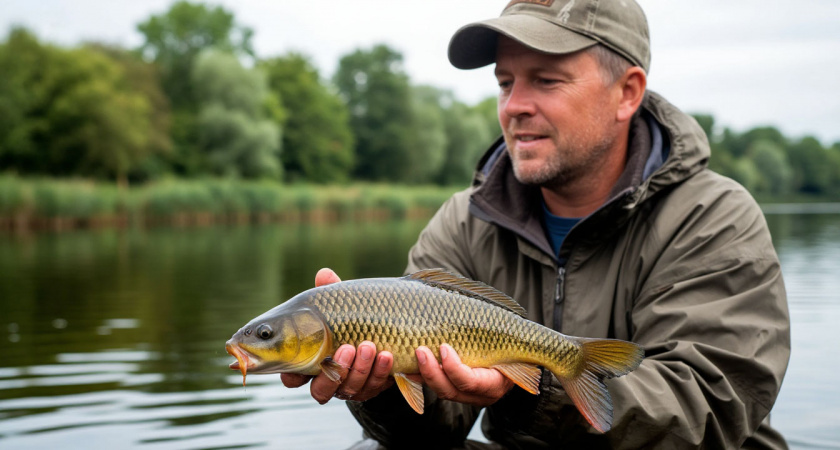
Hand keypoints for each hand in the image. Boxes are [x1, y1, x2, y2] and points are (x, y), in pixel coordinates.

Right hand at [280, 268, 395, 403]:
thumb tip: (324, 274)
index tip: (299, 367)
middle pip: (321, 390)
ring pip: (350, 388)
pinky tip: (387, 355)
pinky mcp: (372, 388)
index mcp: (310, 360)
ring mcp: (349, 386)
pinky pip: (375, 386)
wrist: (389, 330)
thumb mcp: (342, 304)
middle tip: (346, 348)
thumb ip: (332, 292)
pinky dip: (381, 371)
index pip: (293, 377)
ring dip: (360, 368)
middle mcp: (327, 378)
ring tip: (369, 345)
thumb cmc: (353, 316)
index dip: (292, 376)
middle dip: (335, 371)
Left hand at [415, 344, 513, 406]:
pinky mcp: (453, 387)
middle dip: (431, 372)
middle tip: (420, 350)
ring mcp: (464, 395)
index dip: (454, 368)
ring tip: (413, 353)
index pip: (470, 382)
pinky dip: (419, 376)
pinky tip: (407, 365)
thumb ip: (505, 339)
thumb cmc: (510, 344)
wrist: (512, 356)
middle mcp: (479, 395)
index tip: (444, 348)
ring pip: (439, 389)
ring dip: (422, 372)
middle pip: (450, 390)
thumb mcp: (513, 342)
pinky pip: (434, 385)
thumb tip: (509, 325)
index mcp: (495, 384)